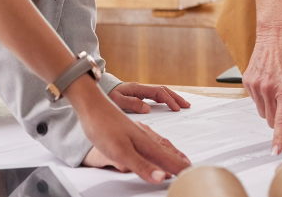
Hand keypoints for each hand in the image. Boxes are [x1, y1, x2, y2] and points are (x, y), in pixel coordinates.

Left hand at [67, 77, 189, 182]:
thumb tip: (161, 177)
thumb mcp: (120, 152)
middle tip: (190, 169)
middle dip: (179, 159)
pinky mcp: (129, 130)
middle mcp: (144, 136)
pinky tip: (154, 145)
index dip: (179, 168)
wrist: (90, 104)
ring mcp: (137, 131)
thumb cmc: (102, 126)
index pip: (167, 158)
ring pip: (160, 143)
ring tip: (179, 158)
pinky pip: (151, 139)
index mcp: (145, 142)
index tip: (190, 176)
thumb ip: (141, 165)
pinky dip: (160, 146)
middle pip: (167, 149)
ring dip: (172, 152)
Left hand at [109, 82, 190, 113]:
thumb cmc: (108, 97)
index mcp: (138, 89)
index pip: (158, 93)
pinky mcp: (140, 94)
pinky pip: (156, 95)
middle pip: (163, 90)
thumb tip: (148, 108)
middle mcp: (141, 88)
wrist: (100, 90)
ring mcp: (141, 90)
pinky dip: (165, 98)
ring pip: (161, 92)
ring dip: (172, 97)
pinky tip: (169, 104)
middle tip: (187, 106)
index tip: (176, 109)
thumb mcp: (116, 102)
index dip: (169, 100)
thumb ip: (131, 104)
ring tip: (182, 105)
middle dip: (176, 97)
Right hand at [242, 23, 281, 153]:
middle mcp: (268, 89)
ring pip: (263, 112)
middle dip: (281, 117)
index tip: (275, 151)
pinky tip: (270, 81)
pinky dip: (263, 96)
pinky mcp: (247, 81)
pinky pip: (255, 100)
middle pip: (272, 120)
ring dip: (271, 107)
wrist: (276, 34)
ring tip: (279, 87)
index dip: (279, 138)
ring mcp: (255, 85)